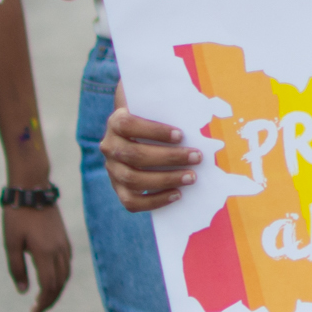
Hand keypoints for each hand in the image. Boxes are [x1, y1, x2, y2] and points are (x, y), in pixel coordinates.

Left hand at [0, 181, 72, 311]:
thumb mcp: (11, 243)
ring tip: (44, 298)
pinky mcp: (64, 238)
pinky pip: (66, 264)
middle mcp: (59, 250)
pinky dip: (60, 277)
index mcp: (45, 253)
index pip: (49, 287)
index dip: (42, 303)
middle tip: (37, 311)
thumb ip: (17, 268)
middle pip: (60, 284)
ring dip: (56, 290)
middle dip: (50, 300)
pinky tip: (51, 279)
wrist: (32, 188)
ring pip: (65, 275)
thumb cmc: (16, 215)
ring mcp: (64, 244)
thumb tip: (22, 291)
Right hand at [100, 88, 202, 213]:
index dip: (154, 131)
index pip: (129, 125)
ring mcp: (112, 169)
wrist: (138, 136)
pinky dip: (155, 201)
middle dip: (169, 157)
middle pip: (134, 155)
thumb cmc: (155, 120)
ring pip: (133, 179)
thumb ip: (170, 110)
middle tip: (196, 157)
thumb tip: (202, 113)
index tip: (181, 135)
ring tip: (191, 177)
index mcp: (116, 122)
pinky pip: (131, 202)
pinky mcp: (118, 188)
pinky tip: (177, 194)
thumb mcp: (158, 110)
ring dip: (166, 180)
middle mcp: (109, 146)